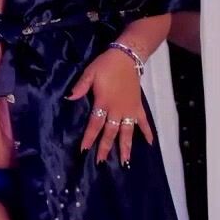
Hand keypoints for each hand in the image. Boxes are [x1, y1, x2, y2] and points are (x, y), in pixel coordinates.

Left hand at [66, 49, 153, 165]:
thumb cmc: (106, 65)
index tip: (84, 150)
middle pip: (110, 132)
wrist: (127, 57)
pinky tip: (150, 143)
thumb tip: (69, 98)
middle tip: (101, 162)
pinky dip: (147, 132)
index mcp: (103, 102)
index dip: (89, 138)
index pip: (95, 124)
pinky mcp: (138, 106)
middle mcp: (117, 110)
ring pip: (127, 132)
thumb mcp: (89, 73)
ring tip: (125, 162)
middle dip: (105, 147)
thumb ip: (80, 87)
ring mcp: (129, 109)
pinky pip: (144, 121)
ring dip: (125, 147)